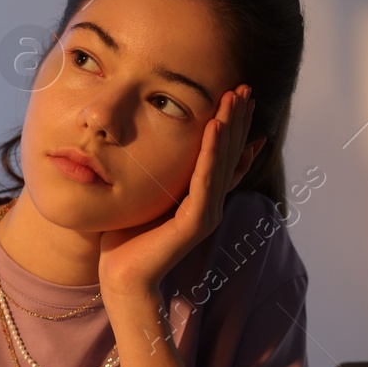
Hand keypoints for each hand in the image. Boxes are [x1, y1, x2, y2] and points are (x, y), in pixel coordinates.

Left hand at [97, 85, 255, 298]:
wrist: (121, 278)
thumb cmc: (125, 239)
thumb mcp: (146, 197)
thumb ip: (159, 176)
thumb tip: (150, 149)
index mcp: (200, 199)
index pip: (225, 157)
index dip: (235, 128)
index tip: (239, 98)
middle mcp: (210, 204)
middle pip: (231, 154)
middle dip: (238, 119)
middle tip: (246, 88)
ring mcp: (207, 214)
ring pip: (223, 162)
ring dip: (230, 127)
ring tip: (236, 97)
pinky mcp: (196, 222)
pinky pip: (206, 179)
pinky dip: (212, 151)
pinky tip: (216, 126)